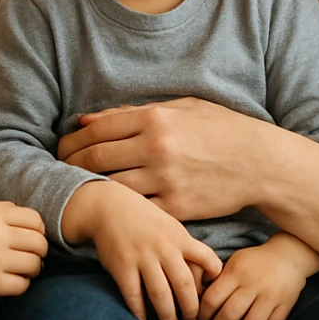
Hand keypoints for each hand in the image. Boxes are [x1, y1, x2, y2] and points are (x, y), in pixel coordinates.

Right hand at [0, 201, 46, 303]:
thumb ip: (4, 212)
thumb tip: (36, 223)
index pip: (36, 220)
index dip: (38, 231)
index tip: (30, 239)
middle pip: (39, 243)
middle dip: (38, 251)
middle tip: (30, 257)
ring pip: (34, 264)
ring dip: (32, 269)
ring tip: (22, 270)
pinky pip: (22, 285)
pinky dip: (21, 284)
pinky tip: (10, 281)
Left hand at [57, 98, 269, 221]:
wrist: (260, 163)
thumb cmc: (221, 130)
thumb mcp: (182, 108)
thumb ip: (135, 112)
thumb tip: (88, 119)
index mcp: (156, 119)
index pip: (97, 130)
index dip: (72, 141)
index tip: (61, 148)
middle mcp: (157, 148)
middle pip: (95, 159)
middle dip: (69, 165)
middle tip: (58, 170)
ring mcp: (166, 180)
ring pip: (111, 188)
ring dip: (89, 190)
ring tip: (77, 191)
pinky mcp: (177, 208)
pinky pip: (136, 211)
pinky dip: (119, 211)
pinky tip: (110, 210)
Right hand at [63, 180, 223, 319]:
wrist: (110, 207)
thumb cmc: (145, 219)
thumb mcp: (171, 226)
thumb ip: (186, 247)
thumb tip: (206, 274)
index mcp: (180, 238)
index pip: (207, 260)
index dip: (214, 279)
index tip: (213, 295)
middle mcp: (164, 249)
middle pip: (184, 285)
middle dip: (191, 309)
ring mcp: (142, 258)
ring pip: (160, 295)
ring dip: (168, 316)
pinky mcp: (122, 267)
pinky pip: (134, 295)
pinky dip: (140, 312)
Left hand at [197, 233, 318, 319]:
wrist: (289, 254)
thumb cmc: (255, 261)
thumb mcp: (234, 262)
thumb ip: (218, 280)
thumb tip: (199, 302)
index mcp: (236, 272)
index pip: (213, 299)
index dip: (202, 316)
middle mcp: (252, 284)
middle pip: (229, 315)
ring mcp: (270, 296)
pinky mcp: (285, 305)